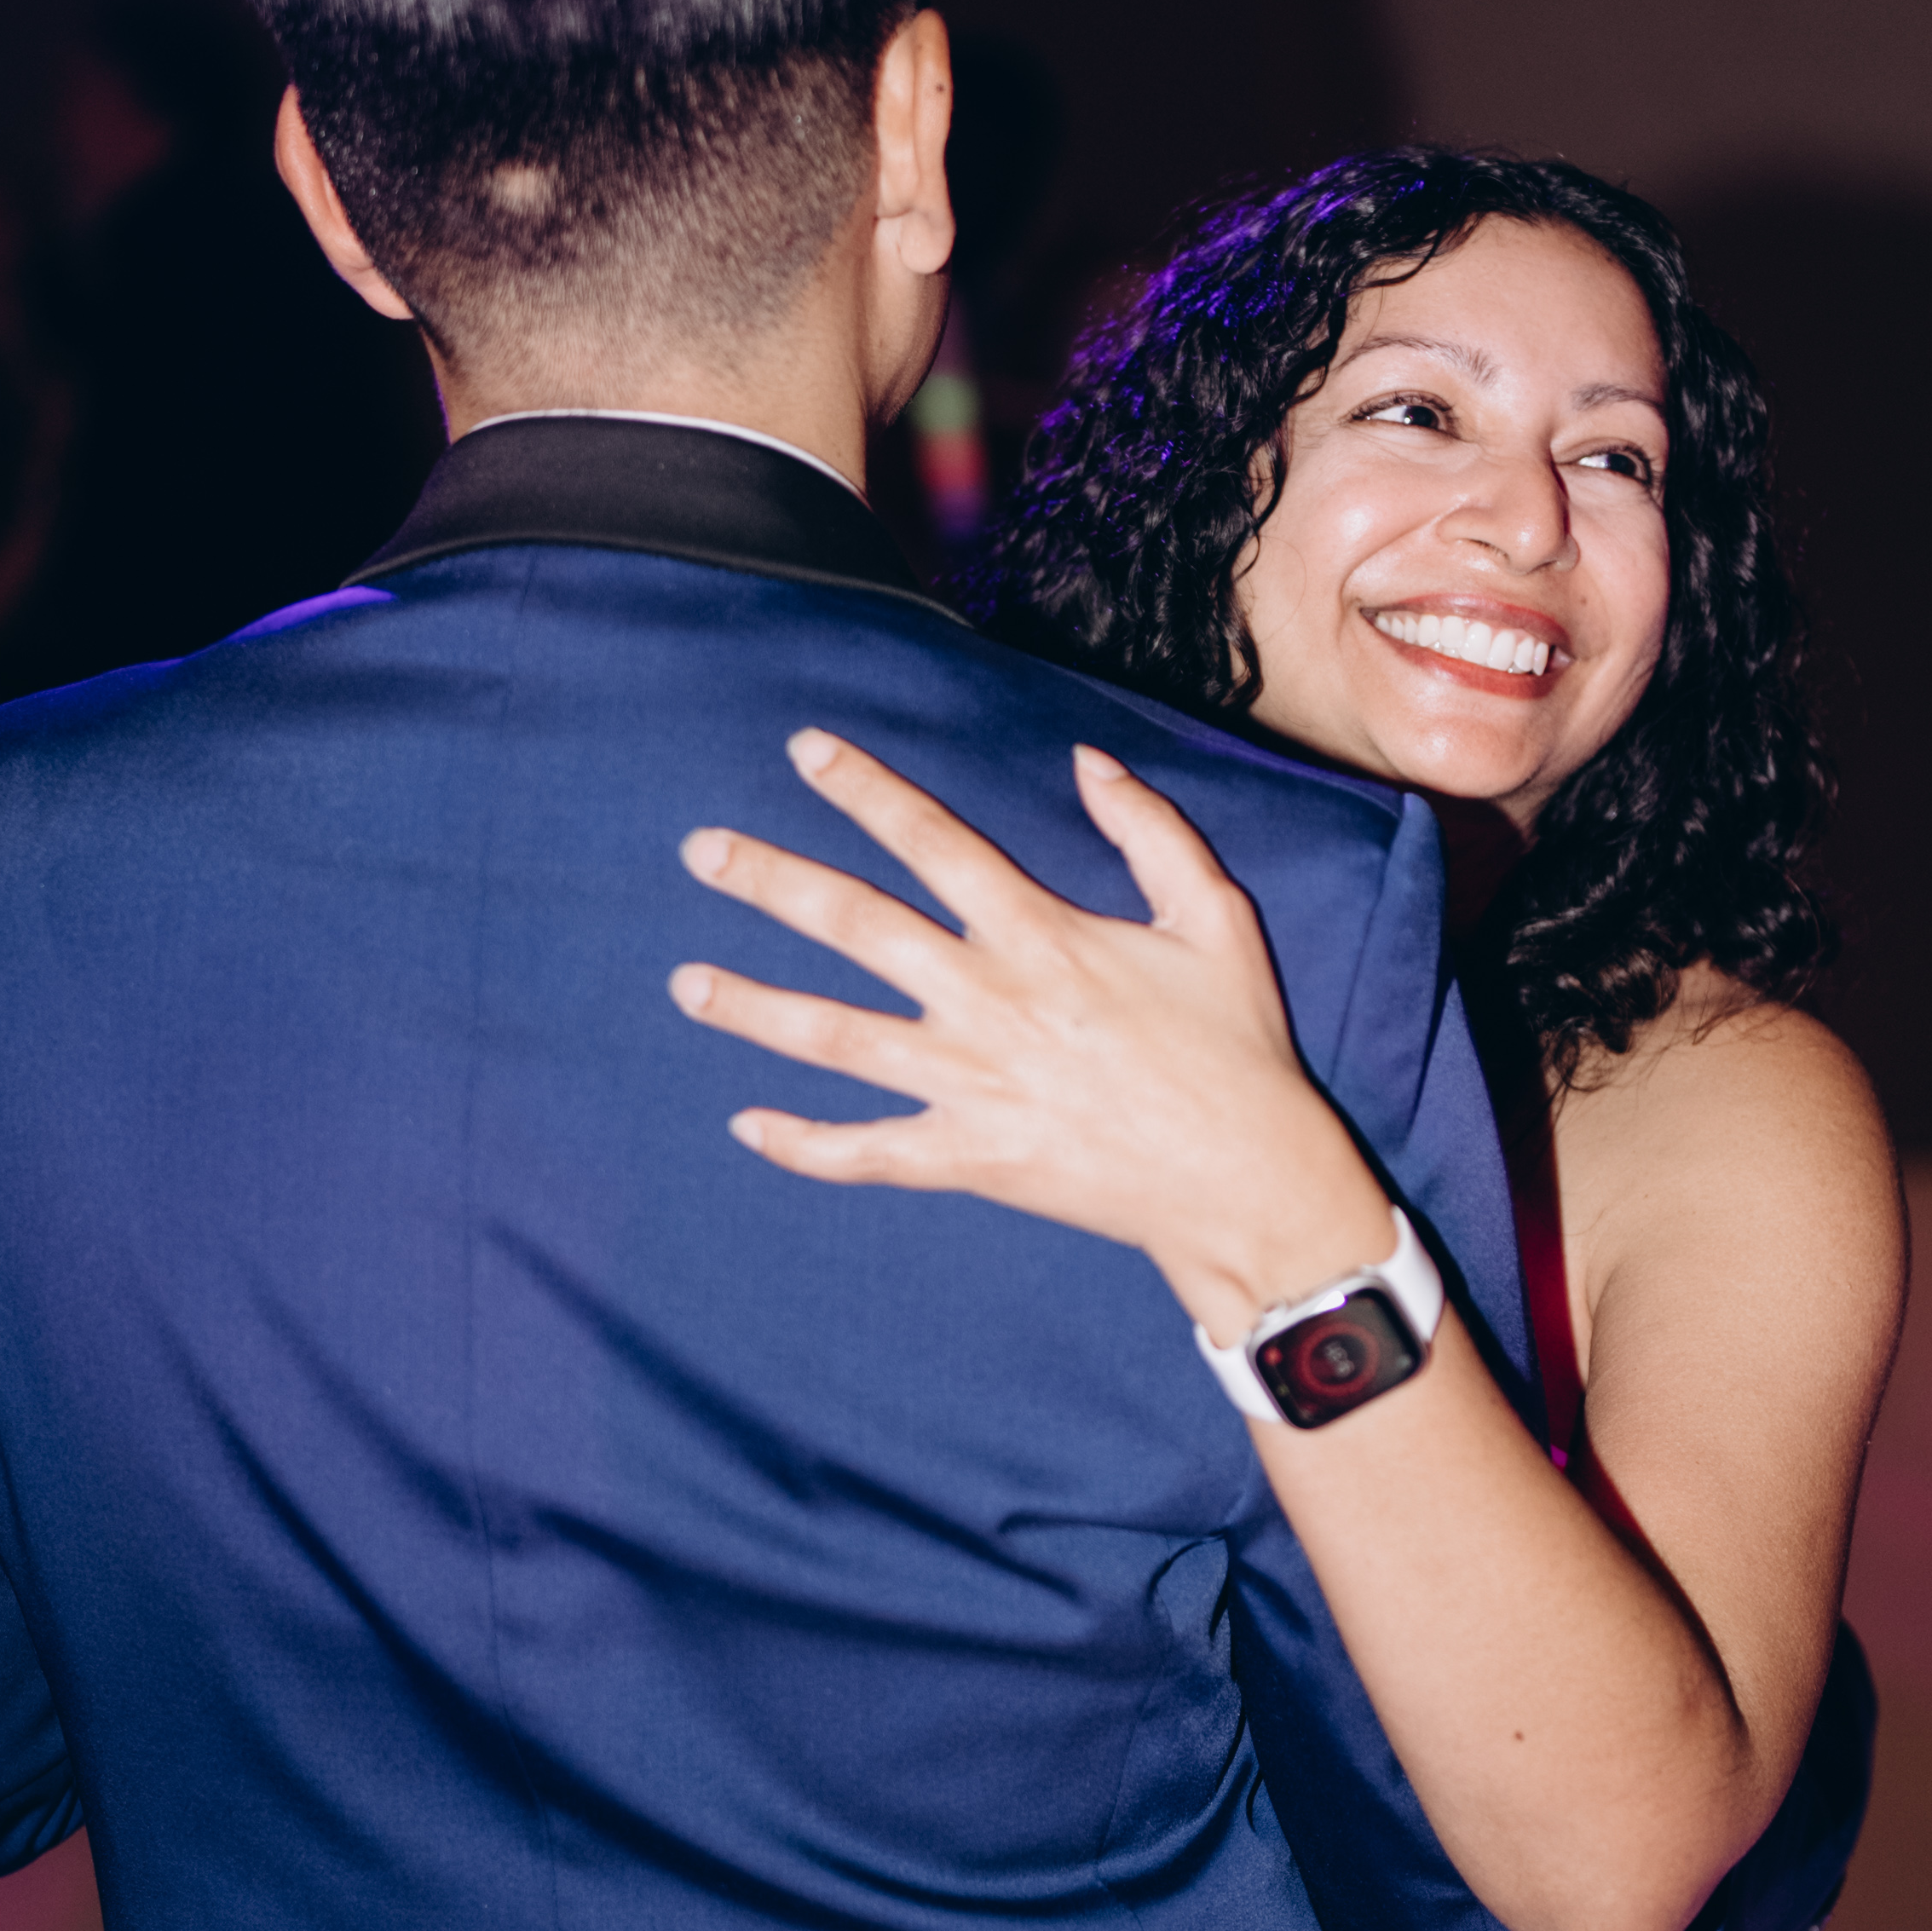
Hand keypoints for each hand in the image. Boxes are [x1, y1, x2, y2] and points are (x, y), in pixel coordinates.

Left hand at [668, 732, 1396, 1336]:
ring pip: (836, 1040)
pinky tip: (746, 1125)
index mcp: (1042, 936)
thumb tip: (1089, 759)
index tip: (803, 750)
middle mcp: (989, 1004)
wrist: (1247, 1180)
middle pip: (855, 928)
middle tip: (701, 849)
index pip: (933, 842)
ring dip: (755, 1009)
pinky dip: (803, 1145)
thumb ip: (1151, 831)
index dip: (864, 790)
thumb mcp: (1215, 919)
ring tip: (684, 983)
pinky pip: (867, 1153)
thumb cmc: (1236, 1046)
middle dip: (772, 882)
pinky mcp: (970, 1160)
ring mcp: (971, 1086)